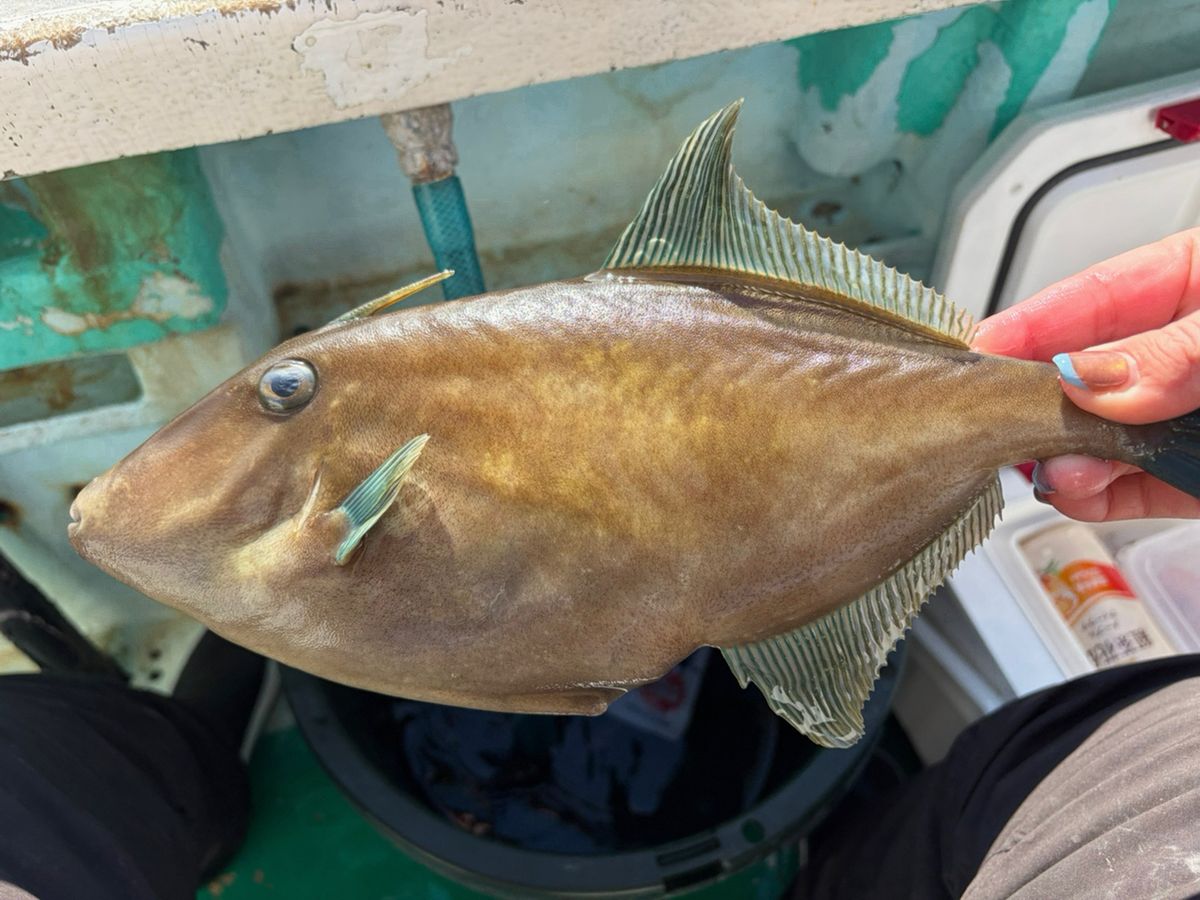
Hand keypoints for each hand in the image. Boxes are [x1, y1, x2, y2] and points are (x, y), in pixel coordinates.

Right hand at [971, 227, 1199, 521]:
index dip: (1031, 323)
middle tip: (1000, 419)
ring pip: (1108, 436)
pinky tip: (1079, 491)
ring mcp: (1190, 414)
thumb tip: (1089, 377)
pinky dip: (1105, 495)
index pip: (1096, 295)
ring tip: (1056, 467)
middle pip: (1089, 373)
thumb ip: (1177, 351)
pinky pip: (1141, 487)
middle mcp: (1187, 349)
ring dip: (1071, 455)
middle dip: (1043, 401)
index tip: (975, 348)